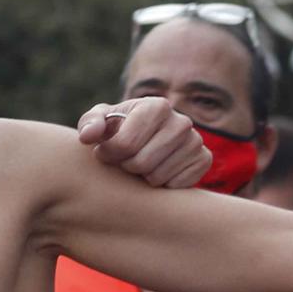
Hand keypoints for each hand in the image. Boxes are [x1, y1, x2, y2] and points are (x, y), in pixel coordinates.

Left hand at [76, 98, 210, 188]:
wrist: (144, 142)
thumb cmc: (117, 131)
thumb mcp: (99, 123)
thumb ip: (89, 124)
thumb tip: (89, 136)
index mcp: (156, 106)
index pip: (126, 144)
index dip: (108, 154)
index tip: (105, 152)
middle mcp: (181, 121)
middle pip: (142, 162)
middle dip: (126, 166)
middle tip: (124, 161)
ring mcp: (195, 141)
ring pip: (158, 176)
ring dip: (142, 177)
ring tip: (140, 165)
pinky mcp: (203, 160)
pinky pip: (176, 185)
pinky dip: (162, 185)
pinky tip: (158, 172)